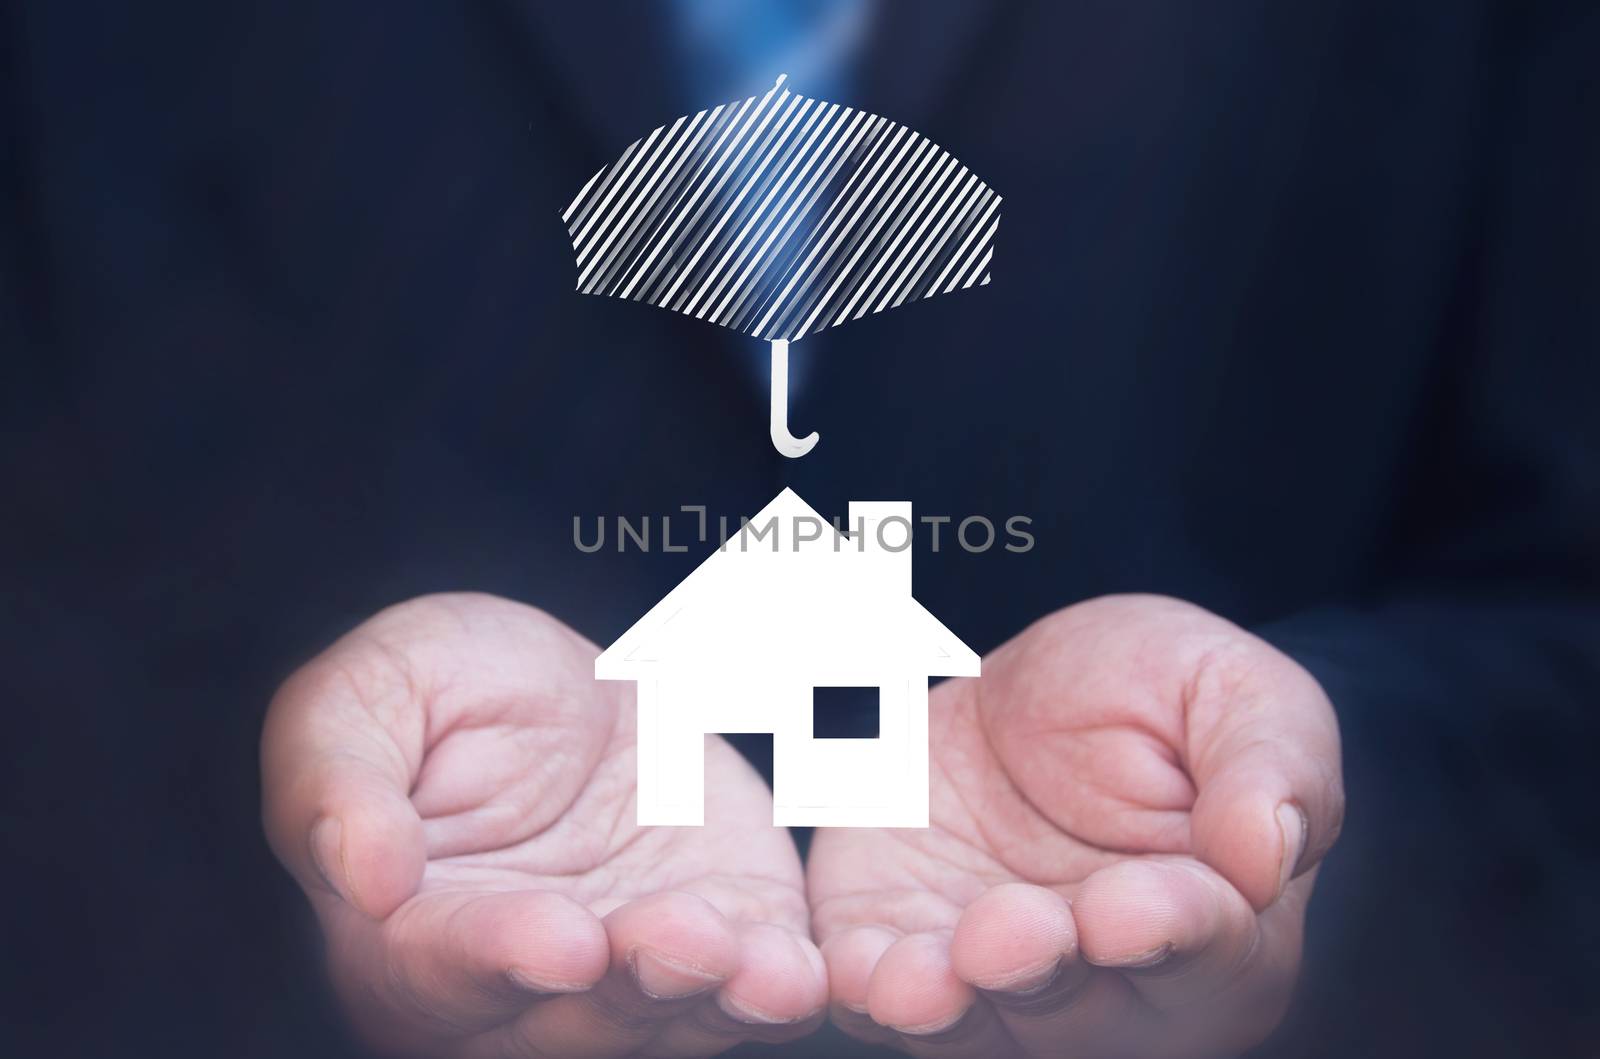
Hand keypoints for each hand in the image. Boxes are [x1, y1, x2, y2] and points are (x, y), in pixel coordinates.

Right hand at [261, 593, 825, 1056]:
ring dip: (713, 999)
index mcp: (406, 941)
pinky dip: (775, 987)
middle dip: (632, 988)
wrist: (556, 686)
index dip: (499, 955)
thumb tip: (362, 875)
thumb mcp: (360, 698)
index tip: (560, 939)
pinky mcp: (720, 941)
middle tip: (682, 938)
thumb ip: (338, 784)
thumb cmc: (432, 691)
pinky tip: (797, 970)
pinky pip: (749, 987)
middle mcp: (518, 988)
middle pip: (569, 1020)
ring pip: (666, 1022)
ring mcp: (627, 975)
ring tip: (753, 962)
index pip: (443, 968)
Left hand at [807, 595, 1342, 1056]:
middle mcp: (1113, 986)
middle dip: (1040, 976)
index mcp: (1220, 933)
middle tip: (1006, 934)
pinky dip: (861, 986)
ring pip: (976, 1027)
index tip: (1126, 910)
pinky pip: (877, 988)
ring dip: (944, 1008)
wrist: (1037, 689)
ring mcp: (999, 979)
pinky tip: (848, 968)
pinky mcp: (901, 947)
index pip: (1205, 950)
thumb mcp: (1235, 692)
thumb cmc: (1161, 694)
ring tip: (915, 979)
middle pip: (1081, 1011)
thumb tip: (1268, 854)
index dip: (1167, 931)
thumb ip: (1269, 767)